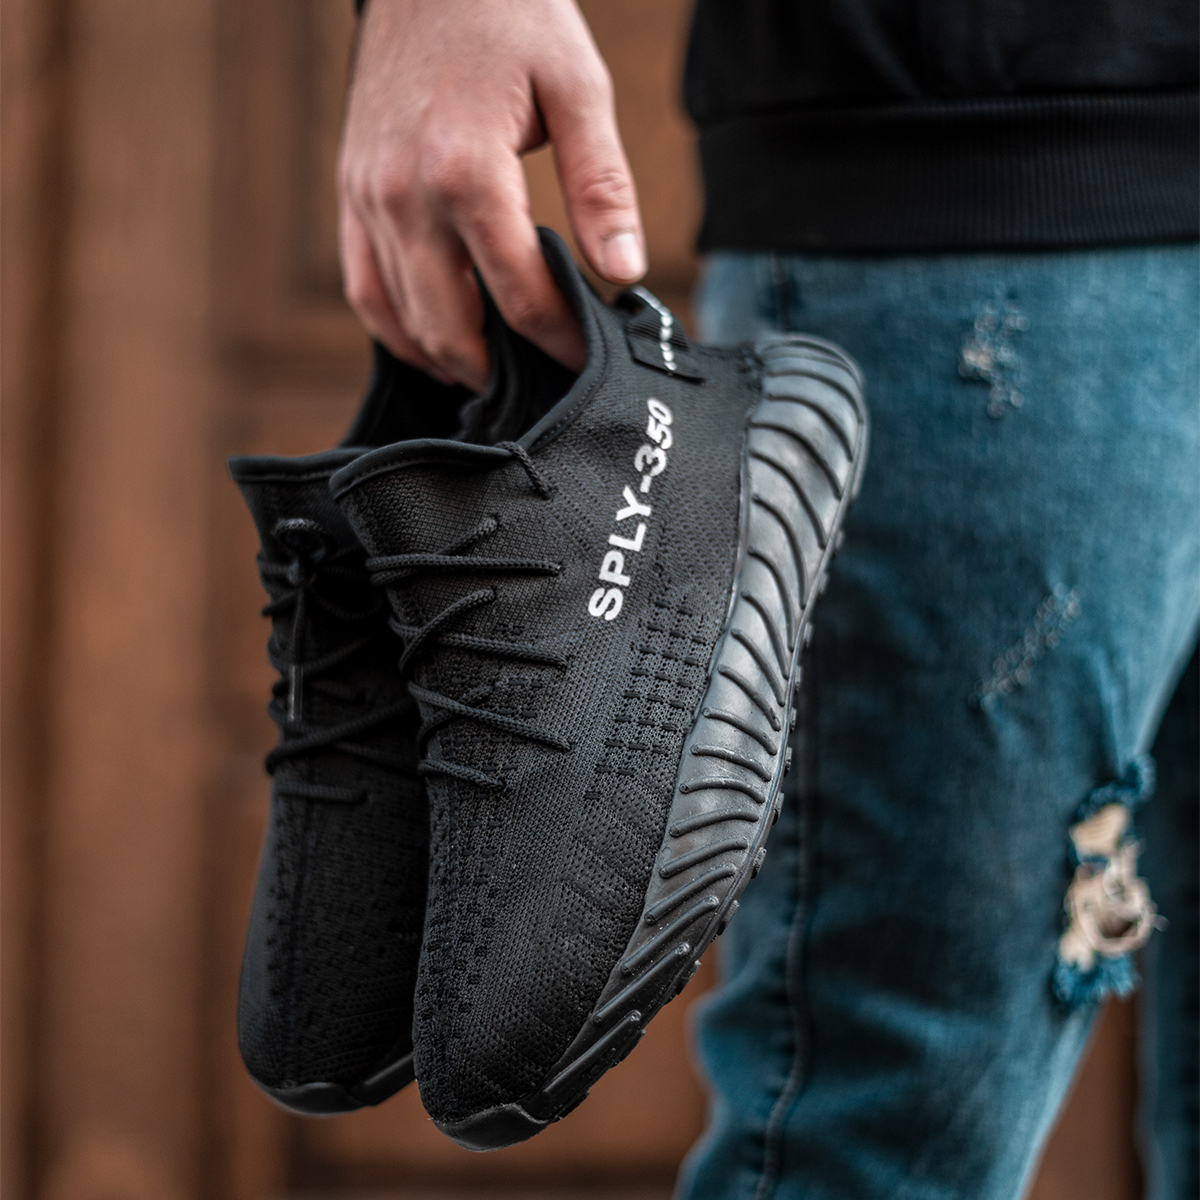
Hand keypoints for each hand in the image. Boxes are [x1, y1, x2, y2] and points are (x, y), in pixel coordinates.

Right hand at [338, 0, 645, 390]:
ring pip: (401, 320)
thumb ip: (603, 186)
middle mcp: (405, 195)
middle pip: (452, 328)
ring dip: (448, 358)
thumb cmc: (509, 14)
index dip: (559, 338)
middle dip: (501, 368)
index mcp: (466, 171)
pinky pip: (363, 288)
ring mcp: (368, 197)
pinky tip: (436, 341)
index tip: (588, 358)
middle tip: (542, 382)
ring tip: (494, 374)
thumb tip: (625, 270)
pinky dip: (398, 329)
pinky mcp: (351, 192)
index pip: (519, 294)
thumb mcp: (578, 88)